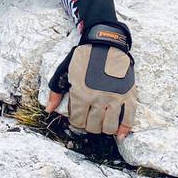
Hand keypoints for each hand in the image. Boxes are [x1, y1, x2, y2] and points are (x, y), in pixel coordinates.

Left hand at [46, 23, 136, 137]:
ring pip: (109, 127)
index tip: (78, 117)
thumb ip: (56, 91)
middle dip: (89, 125)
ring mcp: (115, 99)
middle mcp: (98, 99)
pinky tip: (119, 134)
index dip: (76, 121)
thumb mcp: (64, 70)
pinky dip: (124, 130)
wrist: (106, 43)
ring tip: (101, 121)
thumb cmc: (83, 57)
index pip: (77, 121)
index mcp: (81, 94)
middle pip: (92, 127)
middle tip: (89, 118)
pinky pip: (129, 120)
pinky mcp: (129, 96)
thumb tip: (48, 109)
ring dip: (103, 128)